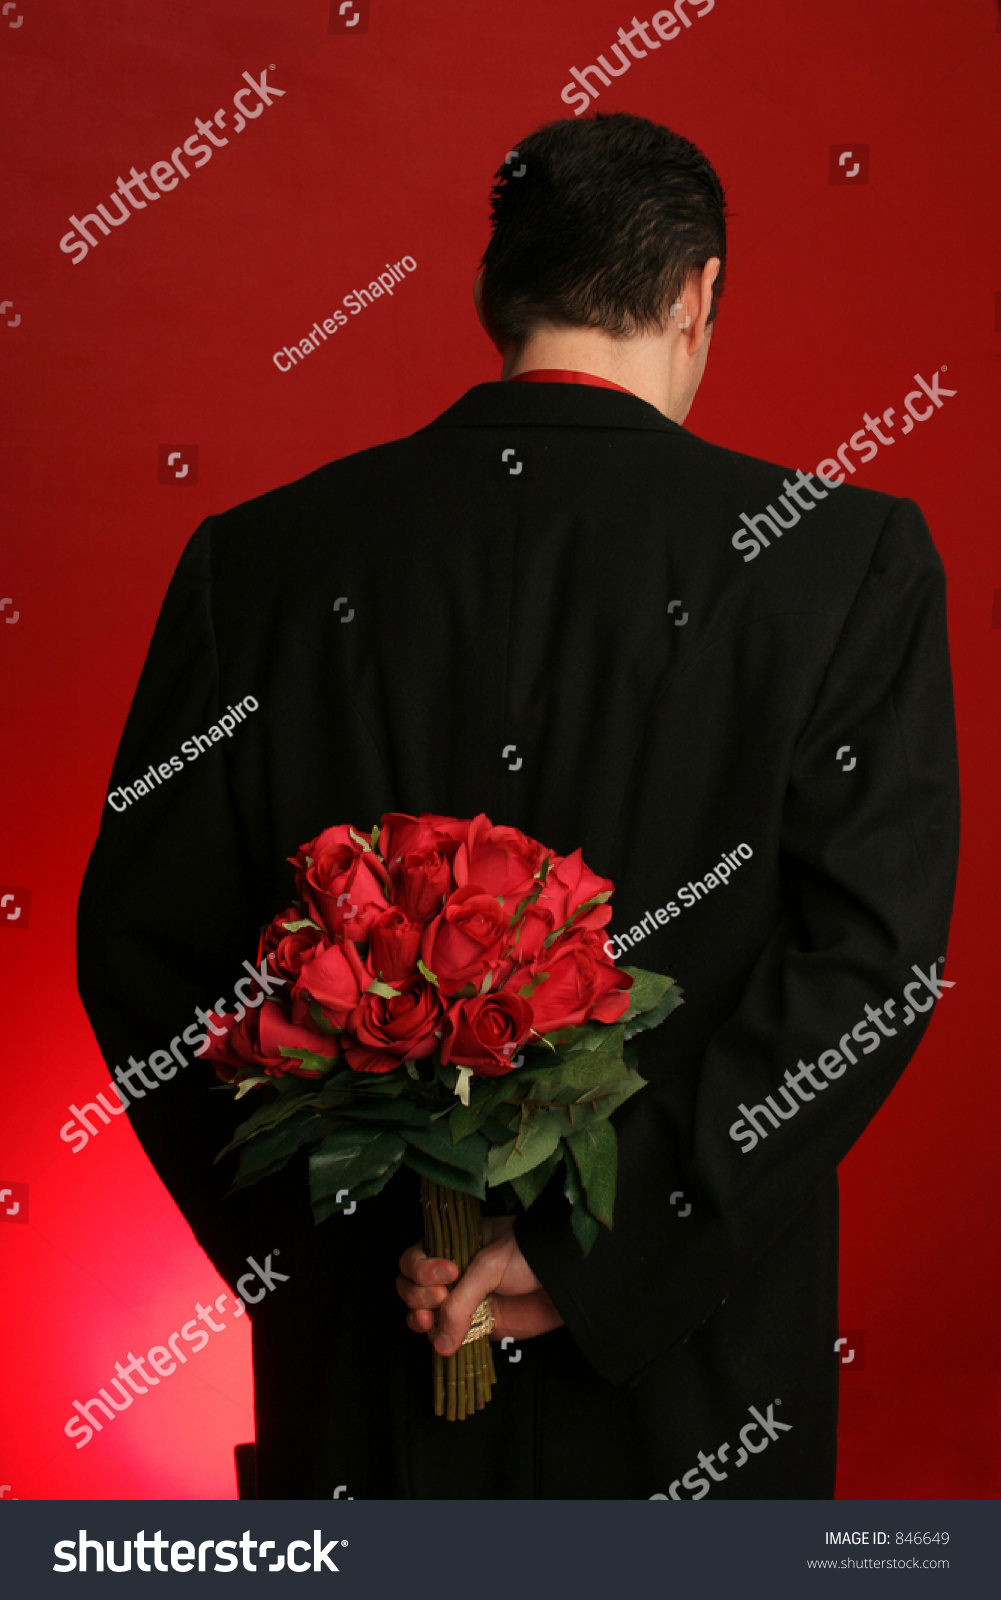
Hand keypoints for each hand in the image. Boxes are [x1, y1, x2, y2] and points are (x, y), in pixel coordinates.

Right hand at [397, 1214, 563, 1354]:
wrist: (564, 1278)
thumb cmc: (528, 1254)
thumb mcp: (490, 1264)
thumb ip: (461, 1301)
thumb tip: (439, 1342)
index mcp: (451, 1246)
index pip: (415, 1258)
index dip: (421, 1268)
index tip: (448, 1273)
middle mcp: (450, 1274)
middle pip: (411, 1286)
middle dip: (417, 1294)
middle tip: (440, 1298)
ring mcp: (461, 1300)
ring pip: (422, 1312)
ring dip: (418, 1318)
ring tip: (430, 1321)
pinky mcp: (475, 1326)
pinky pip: (446, 1336)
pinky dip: (437, 1339)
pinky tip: (441, 1340)